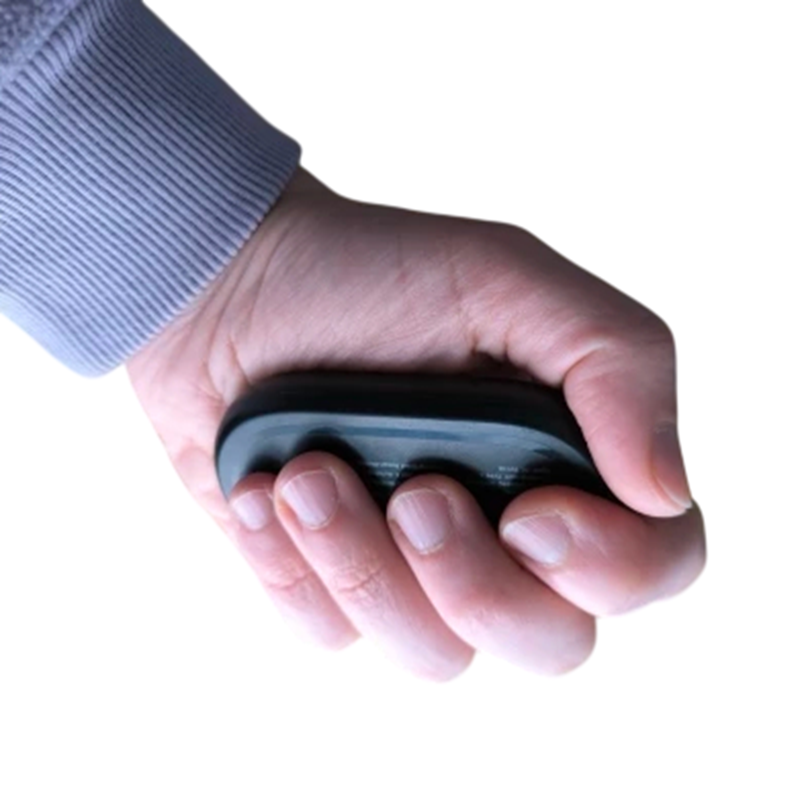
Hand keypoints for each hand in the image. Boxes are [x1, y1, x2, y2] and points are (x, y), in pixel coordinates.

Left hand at [125, 166, 704, 680]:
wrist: (236, 292)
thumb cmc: (372, 275)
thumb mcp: (506, 279)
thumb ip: (615, 363)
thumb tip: (665, 493)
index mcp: (565, 462)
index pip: (652, 565)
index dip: (608, 567)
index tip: (526, 512)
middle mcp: (503, 532)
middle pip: (550, 643)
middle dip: (475, 581)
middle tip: (414, 491)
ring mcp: (415, 569)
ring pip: (434, 655)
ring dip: (363, 565)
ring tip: (307, 473)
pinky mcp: (330, 586)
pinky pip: (331, 635)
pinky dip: (290, 567)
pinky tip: (265, 492)